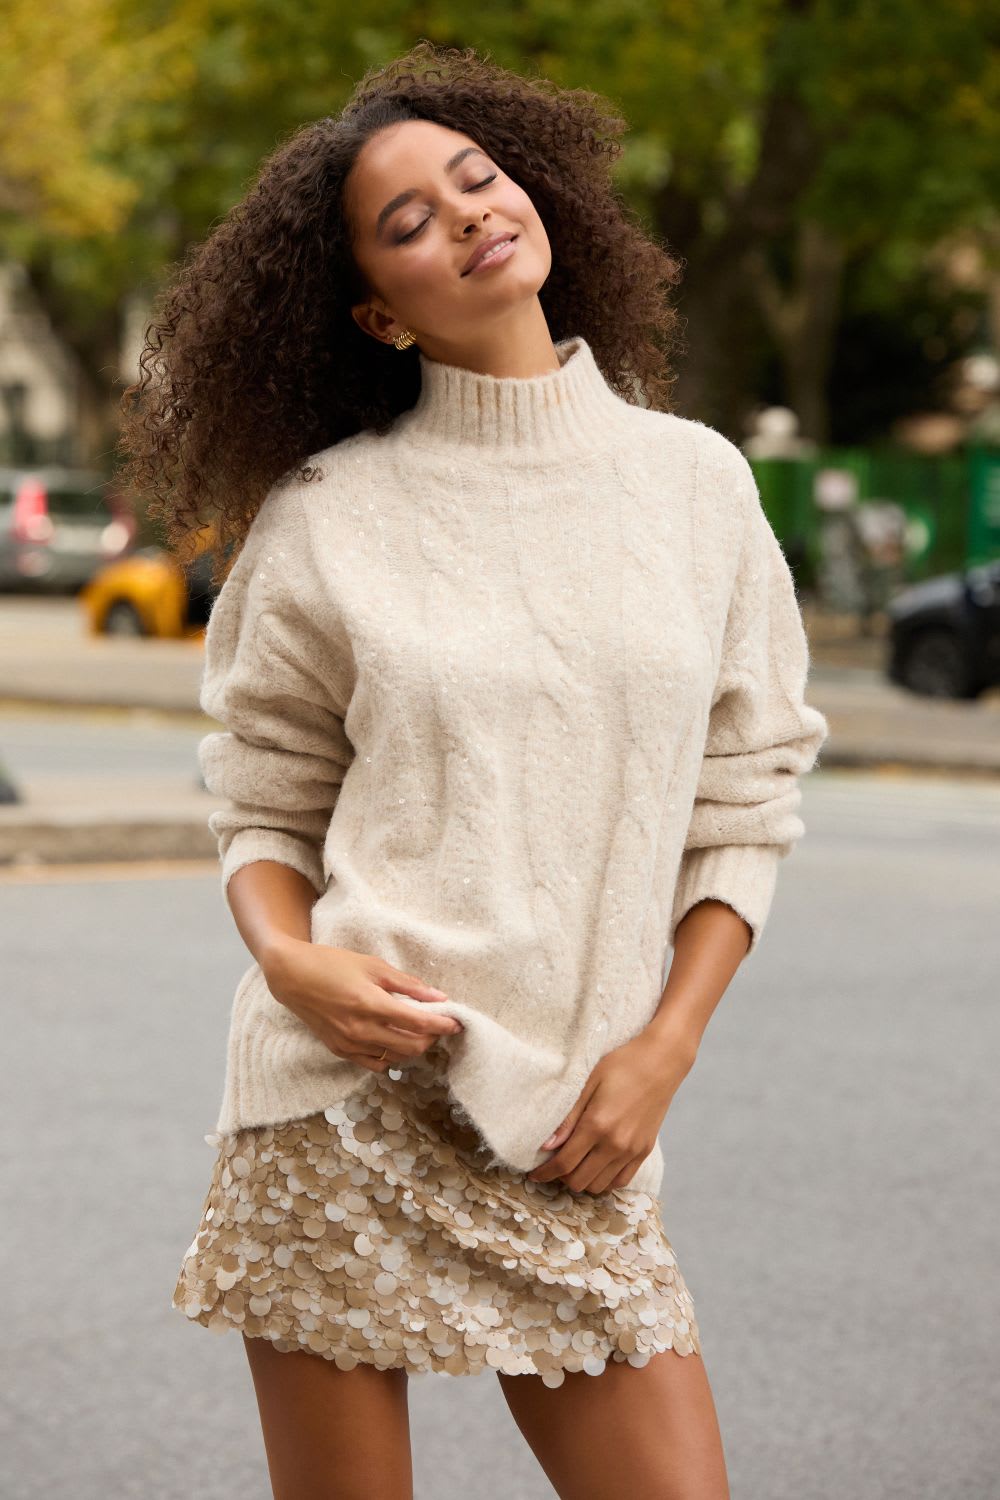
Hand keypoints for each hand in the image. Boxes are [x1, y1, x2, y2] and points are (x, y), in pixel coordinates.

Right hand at [262, 938, 463, 1072]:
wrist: (293, 977)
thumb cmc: (333, 964)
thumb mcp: (373, 966)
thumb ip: (407, 984)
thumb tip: (438, 996)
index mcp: (371, 1004)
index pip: (418, 1023)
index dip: (442, 1025)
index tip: (457, 1023)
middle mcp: (361, 1029)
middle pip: (411, 1046)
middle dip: (431, 1038)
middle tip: (438, 1024)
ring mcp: (349, 1044)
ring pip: (396, 1057)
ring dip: (413, 1047)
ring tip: (417, 1030)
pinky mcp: (340, 1051)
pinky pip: (375, 1063)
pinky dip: (391, 1055)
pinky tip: (393, 1039)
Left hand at [527, 1028, 696, 1195]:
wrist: (661, 1061)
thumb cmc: (621, 1064)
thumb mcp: (588, 1081)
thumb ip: (568, 1117)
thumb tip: (546, 1146)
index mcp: (597, 1125)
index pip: (564, 1163)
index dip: (545, 1173)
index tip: (534, 1175)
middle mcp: (615, 1144)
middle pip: (579, 1181)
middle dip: (561, 1177)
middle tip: (554, 1164)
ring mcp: (632, 1150)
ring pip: (599, 1186)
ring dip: (582, 1180)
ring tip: (575, 1164)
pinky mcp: (644, 1151)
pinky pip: (621, 1181)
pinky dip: (605, 1180)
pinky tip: (596, 1166)